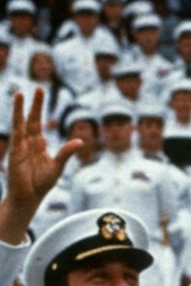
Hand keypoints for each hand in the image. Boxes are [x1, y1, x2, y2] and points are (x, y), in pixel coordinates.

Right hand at [0, 91, 82, 242]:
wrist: (28, 197)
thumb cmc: (42, 184)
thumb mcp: (57, 167)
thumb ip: (66, 153)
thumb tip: (80, 141)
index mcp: (39, 145)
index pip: (38, 123)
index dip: (39, 108)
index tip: (41, 93)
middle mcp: (29, 143)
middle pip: (32, 119)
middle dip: (35, 104)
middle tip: (38, 87)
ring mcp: (20, 147)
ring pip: (21, 124)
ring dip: (20, 109)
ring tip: (19, 93)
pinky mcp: (15, 153)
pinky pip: (18, 137)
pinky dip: (19, 127)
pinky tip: (21, 118)